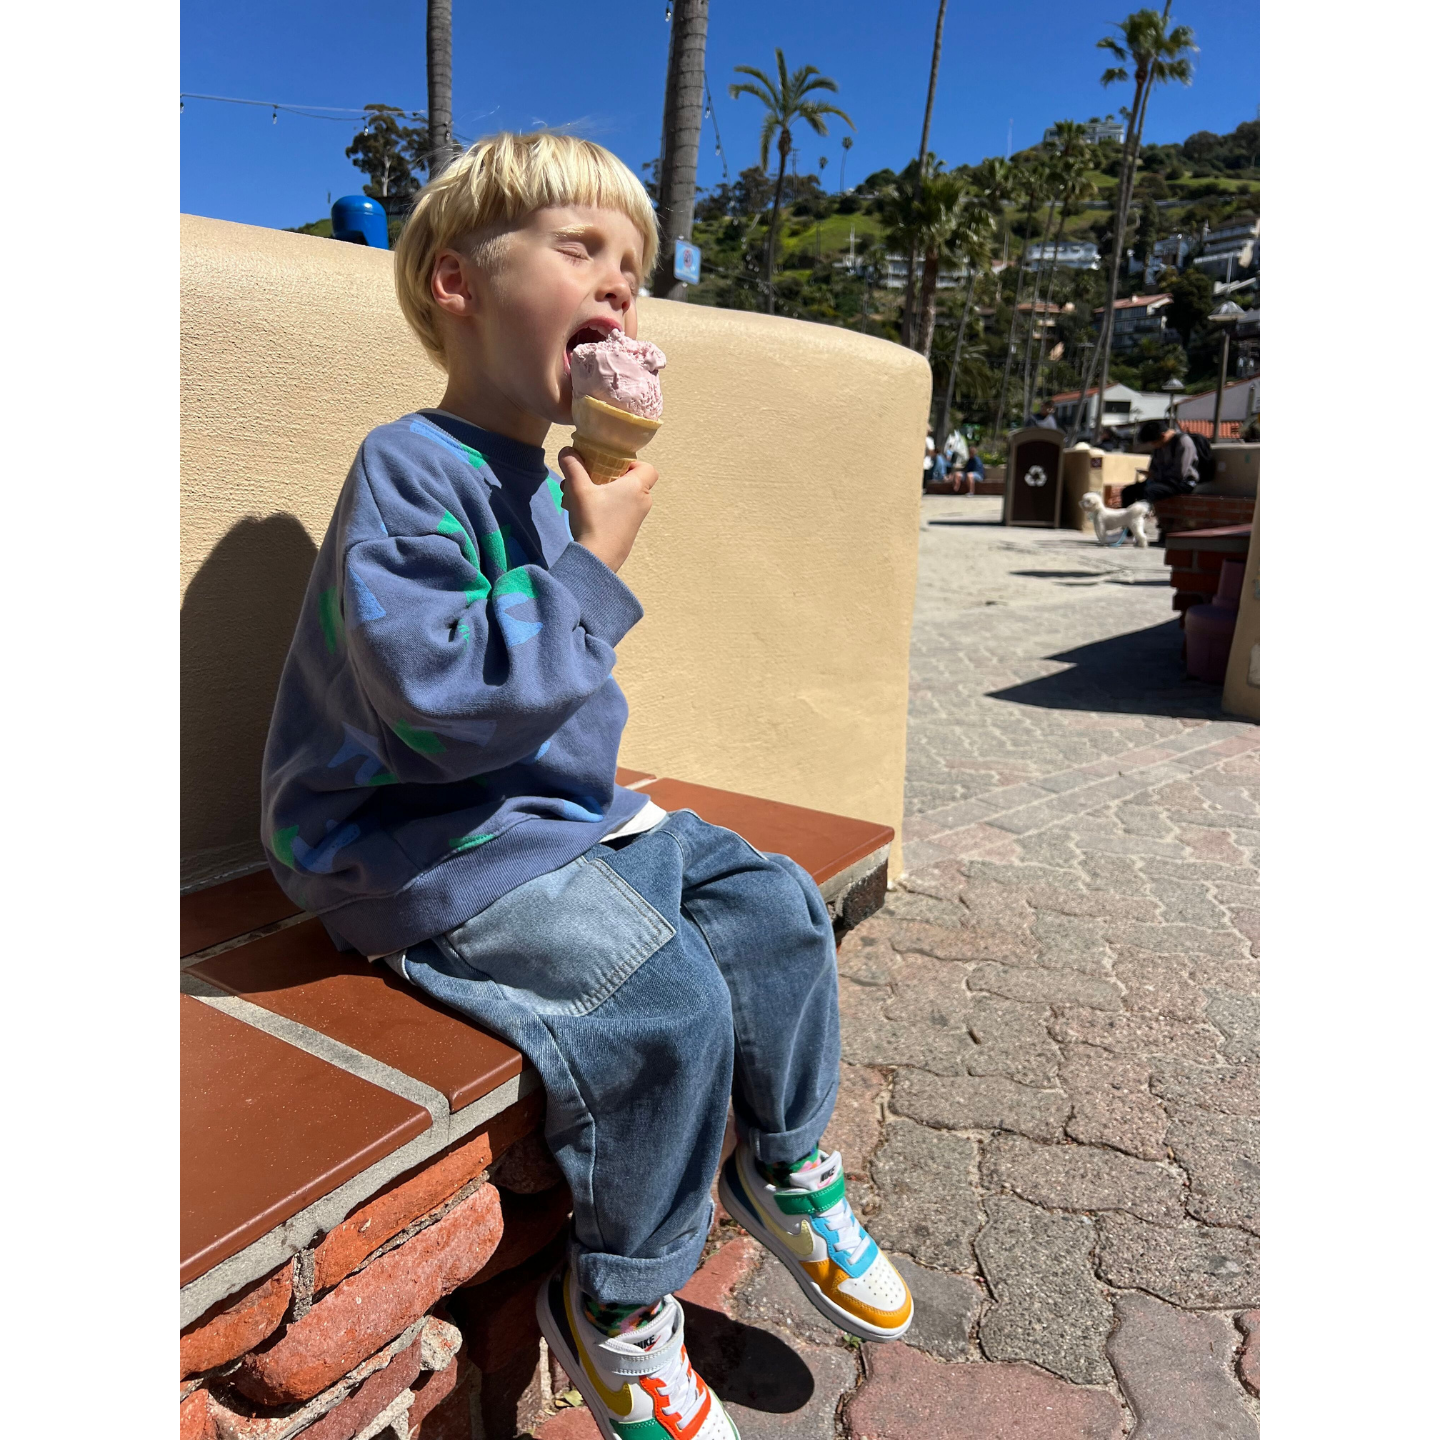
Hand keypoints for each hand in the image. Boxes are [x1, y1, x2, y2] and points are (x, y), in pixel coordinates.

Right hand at [558, 448, 657, 573]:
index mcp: (637, 488)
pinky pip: (619, 512)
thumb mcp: (579, 489)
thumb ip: (573, 466)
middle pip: (631, 481)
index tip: (611, 465)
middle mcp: (642, 502)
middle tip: (588, 478)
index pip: (648, 468)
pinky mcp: (628, 532)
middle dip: (608, 476)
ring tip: (577, 496)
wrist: (597, 559)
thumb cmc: (593, 520)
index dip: (632, 463)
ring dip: (601, 492)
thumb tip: (566, 450)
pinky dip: (605, 507)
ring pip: (622, 497)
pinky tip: (583, 512)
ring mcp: (637, 519)